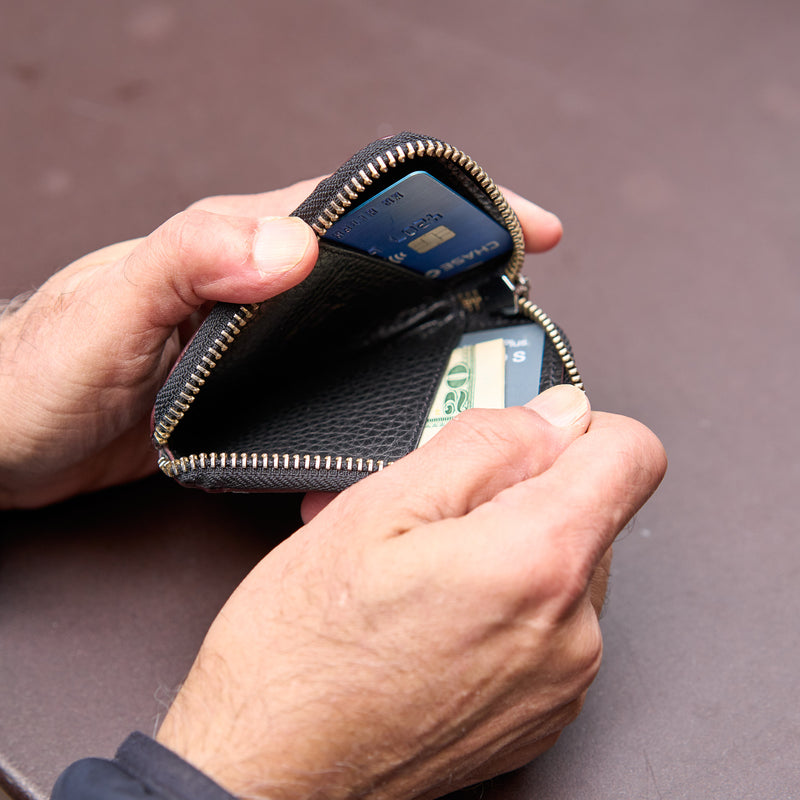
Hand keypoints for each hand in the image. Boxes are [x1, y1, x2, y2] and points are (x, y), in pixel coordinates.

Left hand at [0, 182, 558, 508]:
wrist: (5, 439)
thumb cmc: (37, 373)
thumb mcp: (111, 311)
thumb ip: (191, 261)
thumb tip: (292, 244)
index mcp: (241, 246)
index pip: (363, 205)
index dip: (448, 209)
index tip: (518, 227)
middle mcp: (263, 288)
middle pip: (384, 267)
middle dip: (462, 278)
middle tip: (517, 310)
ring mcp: (265, 342)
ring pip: (369, 330)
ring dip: (430, 345)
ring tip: (480, 378)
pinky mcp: (257, 392)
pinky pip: (336, 386)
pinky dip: (378, 401)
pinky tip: (397, 431)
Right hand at [157, 385, 666, 799]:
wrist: (270, 769)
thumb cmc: (305, 650)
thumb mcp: (379, 506)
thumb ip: (486, 444)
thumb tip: (556, 414)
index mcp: (537, 562)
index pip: (631, 455)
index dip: (577, 429)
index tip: (527, 438)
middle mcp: (570, 631)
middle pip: (588, 512)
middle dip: (516, 493)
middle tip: (433, 510)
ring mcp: (561, 682)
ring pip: (561, 567)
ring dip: (501, 548)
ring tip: (420, 564)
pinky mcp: (541, 714)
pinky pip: (546, 625)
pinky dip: (500, 603)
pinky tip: (433, 609)